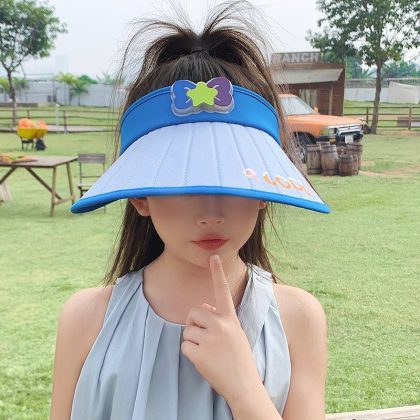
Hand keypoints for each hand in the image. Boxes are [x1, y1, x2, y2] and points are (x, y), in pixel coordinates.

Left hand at [181, 254, 261, 403]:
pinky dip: (190, 354)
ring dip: (193, 341)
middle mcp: (220, 325)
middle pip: (194, 312)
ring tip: (207, 352)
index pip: (222, 291)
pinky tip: (203, 361)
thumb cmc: (239, 359)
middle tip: (204, 338)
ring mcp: (210, 339)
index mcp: (230, 319)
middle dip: (194, 323)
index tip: (213, 256)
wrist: (244, 385)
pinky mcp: (199, 353)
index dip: (217, 272)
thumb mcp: (235, 334)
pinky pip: (184, 346)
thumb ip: (220, 319)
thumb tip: (202, 308)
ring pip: (187, 331)